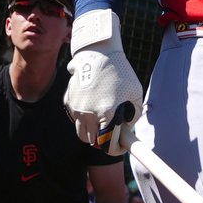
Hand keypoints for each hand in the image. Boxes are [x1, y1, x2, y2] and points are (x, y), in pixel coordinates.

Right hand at [65, 9, 141, 154]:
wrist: (98, 54)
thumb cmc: (120, 72)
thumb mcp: (134, 93)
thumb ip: (133, 115)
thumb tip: (126, 129)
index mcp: (106, 113)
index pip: (107, 144)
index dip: (114, 149)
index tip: (119, 147)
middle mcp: (88, 113)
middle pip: (90, 140)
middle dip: (101, 140)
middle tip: (110, 133)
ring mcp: (76, 107)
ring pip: (80, 131)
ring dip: (90, 131)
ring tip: (101, 121)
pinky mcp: (68, 100)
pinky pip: (75, 117)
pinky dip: (83, 117)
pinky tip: (92, 106)